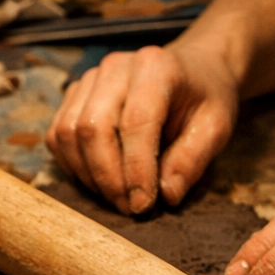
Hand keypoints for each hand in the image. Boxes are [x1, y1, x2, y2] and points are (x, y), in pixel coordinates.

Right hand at [45, 43, 241, 215]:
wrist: (191, 70)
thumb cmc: (204, 99)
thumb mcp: (216, 128)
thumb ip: (192, 160)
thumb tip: (166, 195)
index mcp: (156, 67)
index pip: (136, 122)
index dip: (136, 170)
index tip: (143, 205)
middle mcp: (116, 67)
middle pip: (93, 128)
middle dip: (107, 178)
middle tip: (128, 207)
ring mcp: (89, 79)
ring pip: (69, 133)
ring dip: (88, 176)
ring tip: (116, 197)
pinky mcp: (74, 95)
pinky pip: (58, 136)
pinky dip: (72, 165)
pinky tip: (98, 180)